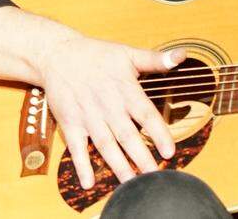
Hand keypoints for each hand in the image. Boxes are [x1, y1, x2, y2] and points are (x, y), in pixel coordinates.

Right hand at [34, 36, 184, 188]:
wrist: (56, 54)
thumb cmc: (95, 54)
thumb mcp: (127, 53)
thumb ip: (155, 59)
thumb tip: (181, 56)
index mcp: (124, 89)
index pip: (146, 114)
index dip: (158, 133)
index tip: (169, 152)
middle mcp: (107, 105)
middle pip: (127, 135)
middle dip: (141, 157)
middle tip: (155, 177)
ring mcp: (88, 116)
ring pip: (105, 145)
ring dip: (118, 166)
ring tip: (132, 185)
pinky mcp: (70, 122)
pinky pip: (76, 147)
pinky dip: (82, 165)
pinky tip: (88, 183)